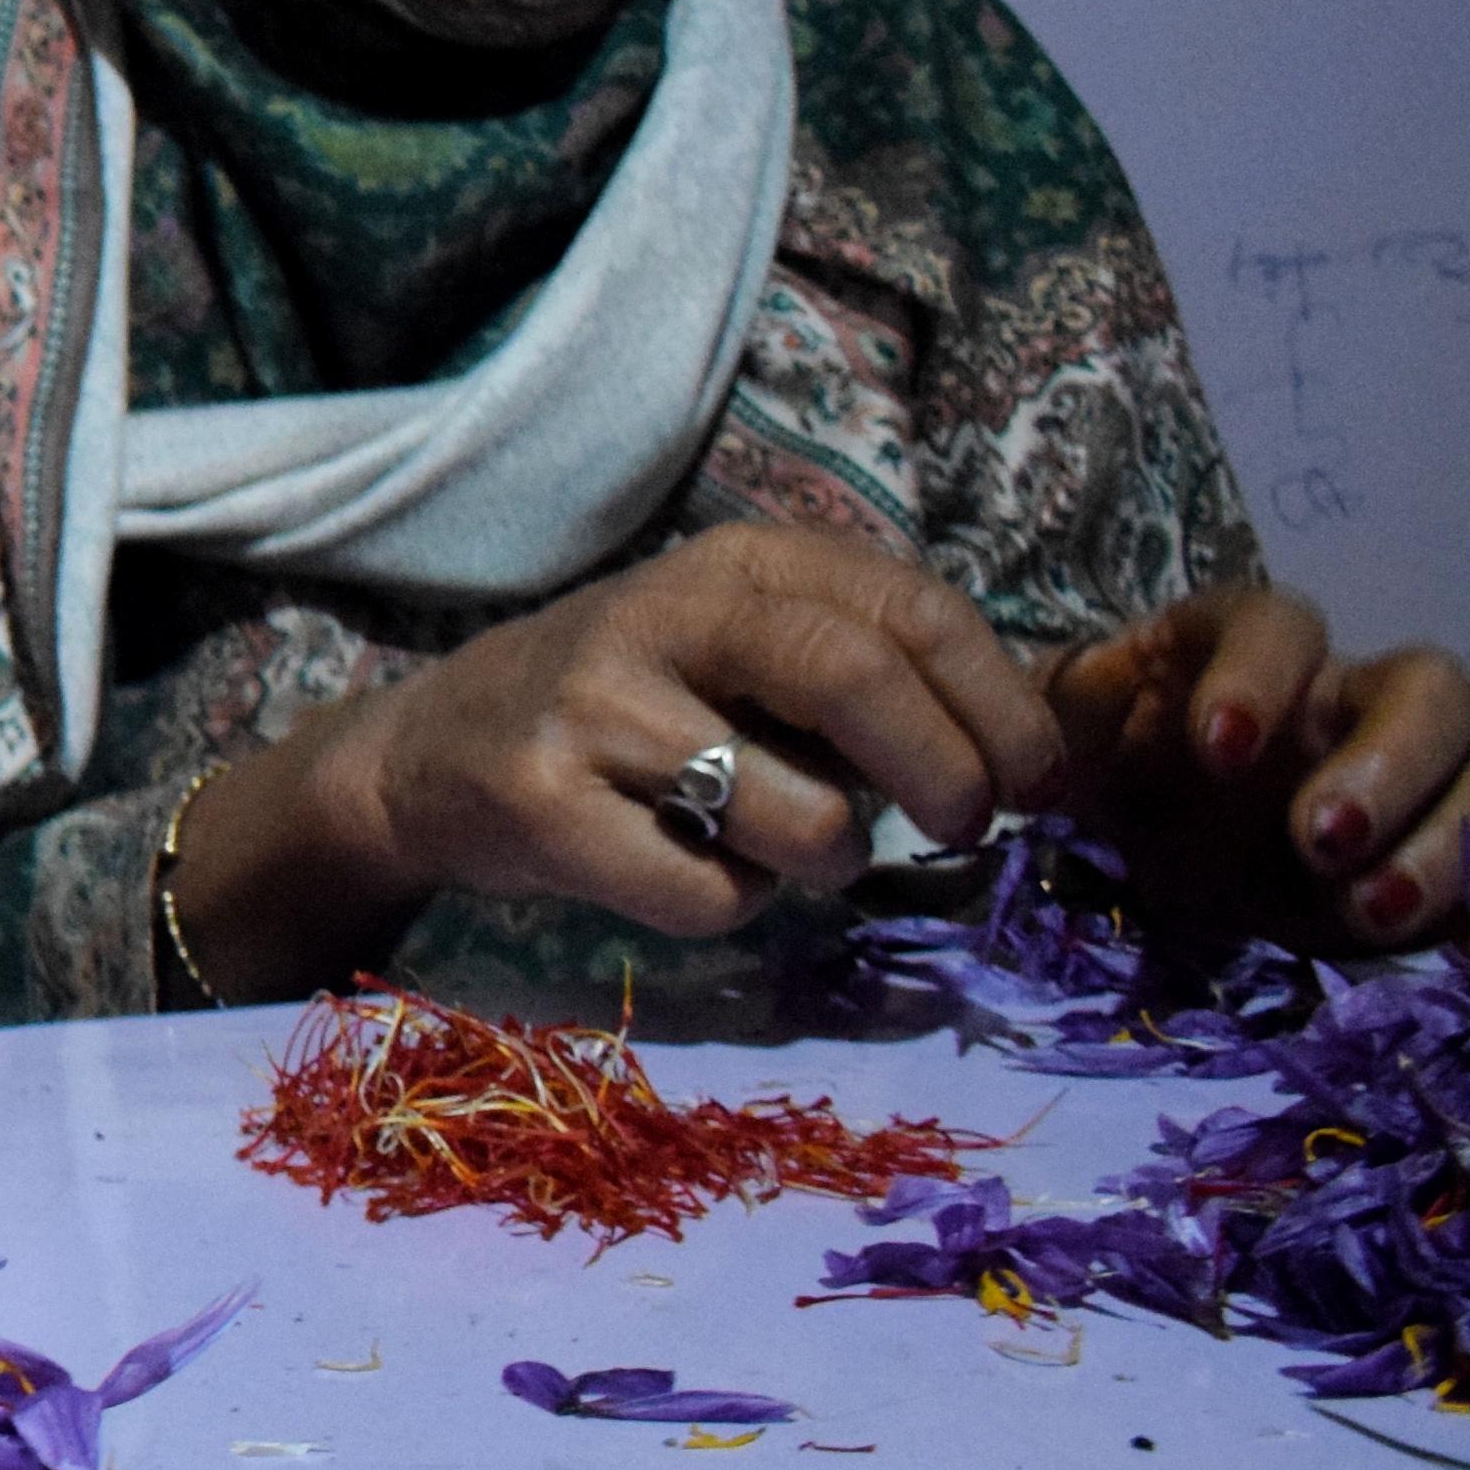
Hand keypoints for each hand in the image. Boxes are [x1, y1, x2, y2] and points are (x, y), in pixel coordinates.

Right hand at [168, 522, 1067, 1001]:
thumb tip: (1039, 754)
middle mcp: (666, 613)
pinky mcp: (544, 805)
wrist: (430, 753)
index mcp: (740, 564)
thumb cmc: (633, 707)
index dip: (1003, 705)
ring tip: (787, 851)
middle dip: (948, 774)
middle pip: (859, 677)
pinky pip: (710, 894)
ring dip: (830, 861)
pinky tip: (685, 868)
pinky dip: (733, 906)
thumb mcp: (746, 648)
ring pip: (801, 815)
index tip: (1037, 780)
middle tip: (965, 828)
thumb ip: (872, 673)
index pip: (916, 610)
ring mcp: (595, 708)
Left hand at [1044, 584, 1469, 952]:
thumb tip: (1102, 677)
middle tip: (1321, 839)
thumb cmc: (1119, 782)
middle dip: (1390, 761)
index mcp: (1252, 652)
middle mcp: (1358, 699)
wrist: (1152, 864)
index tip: (1219, 746)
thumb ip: (1070, 710)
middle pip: (1431, 687)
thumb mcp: (1070, 750)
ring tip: (1372, 911)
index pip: (1280, 623)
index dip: (1259, 673)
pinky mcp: (1463, 857)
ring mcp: (1428, 777)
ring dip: (1455, 838)